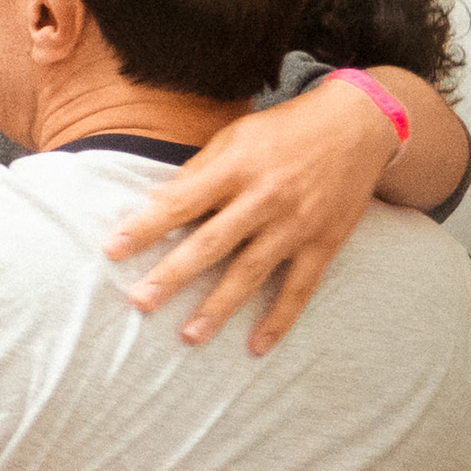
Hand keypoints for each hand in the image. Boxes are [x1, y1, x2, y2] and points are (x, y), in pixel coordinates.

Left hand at [98, 81, 397, 352]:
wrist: (359, 125)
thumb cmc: (283, 131)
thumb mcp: (234, 137)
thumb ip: (197, 172)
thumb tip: (155, 202)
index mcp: (236, 169)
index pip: (180, 202)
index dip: (145, 227)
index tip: (111, 250)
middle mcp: (266, 198)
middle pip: (212, 243)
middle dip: (174, 275)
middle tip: (141, 302)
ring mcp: (298, 224)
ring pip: (252, 271)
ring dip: (219, 306)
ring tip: (189, 336)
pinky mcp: (326, 242)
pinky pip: (300, 287)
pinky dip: (280, 318)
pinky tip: (257, 345)